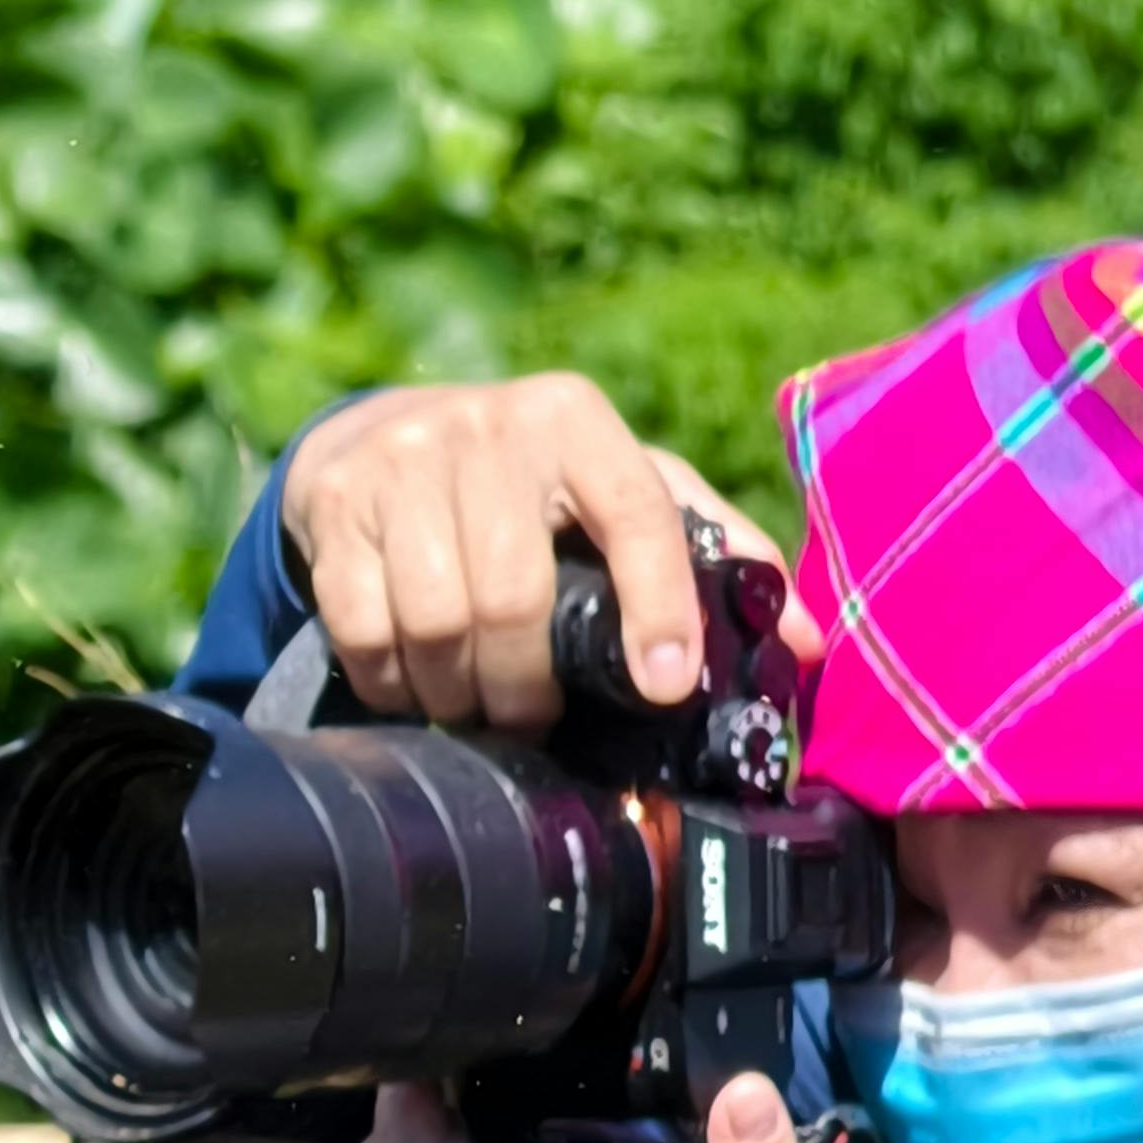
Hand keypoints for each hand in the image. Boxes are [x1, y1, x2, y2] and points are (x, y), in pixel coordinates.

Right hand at [273, 371, 778, 734]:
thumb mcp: (623, 486)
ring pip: (434, 619)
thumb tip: (808, 643)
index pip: (637, 515)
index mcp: (577, 421)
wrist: (383, 431)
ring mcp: (402, 460)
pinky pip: (362, 624)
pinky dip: (390, 679)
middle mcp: (489, 427)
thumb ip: (712, 552)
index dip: (658, 608)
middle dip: (526, 689)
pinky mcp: (335, 499)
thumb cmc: (533, 480)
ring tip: (473, 707)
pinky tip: (411, 684)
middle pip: (513, 595)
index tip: (665, 687)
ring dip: (456, 693)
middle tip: (533, 721)